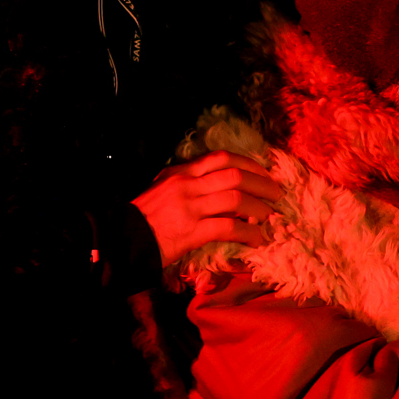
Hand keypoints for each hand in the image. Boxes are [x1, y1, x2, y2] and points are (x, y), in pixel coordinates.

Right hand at [131, 151, 283, 265]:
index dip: (249, 163)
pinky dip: (248, 232)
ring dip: (259, 208)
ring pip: (236, 199)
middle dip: (262, 183)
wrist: (121, 240)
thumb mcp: (161, 188)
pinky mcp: (191, 231)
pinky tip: (257, 239)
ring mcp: (190, 207)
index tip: (264, 171)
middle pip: (235, 175)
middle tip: (276, 193)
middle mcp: (187, 184)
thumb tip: (214, 184)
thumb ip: (185, 182)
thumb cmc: (142, 218)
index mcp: (181, 172)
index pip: (221, 158)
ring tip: (269, 217)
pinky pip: (229, 227)